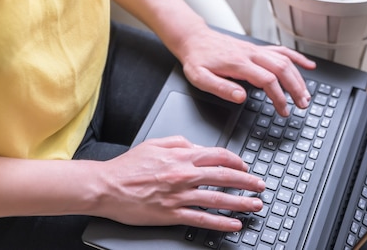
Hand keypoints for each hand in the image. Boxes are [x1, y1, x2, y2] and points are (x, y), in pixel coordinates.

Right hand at [97, 136, 265, 230]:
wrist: (106, 186)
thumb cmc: (127, 167)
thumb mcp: (153, 143)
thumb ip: (177, 141)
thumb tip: (194, 144)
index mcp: (181, 156)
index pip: (217, 156)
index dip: (236, 161)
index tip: (245, 166)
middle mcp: (184, 175)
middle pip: (224, 176)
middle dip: (247, 181)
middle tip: (260, 185)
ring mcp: (179, 196)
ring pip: (218, 198)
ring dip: (240, 202)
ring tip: (255, 205)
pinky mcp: (172, 214)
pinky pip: (202, 219)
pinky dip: (221, 223)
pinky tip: (234, 225)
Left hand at [176, 25, 315, 115]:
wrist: (194, 39)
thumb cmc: (197, 59)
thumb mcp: (200, 78)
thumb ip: (221, 88)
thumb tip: (241, 97)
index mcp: (238, 63)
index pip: (267, 80)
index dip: (279, 97)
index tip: (283, 110)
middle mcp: (250, 54)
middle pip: (282, 69)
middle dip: (296, 88)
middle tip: (302, 105)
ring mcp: (255, 50)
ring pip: (285, 60)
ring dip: (298, 77)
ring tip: (306, 94)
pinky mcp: (256, 48)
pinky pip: (281, 50)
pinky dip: (297, 58)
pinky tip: (308, 65)